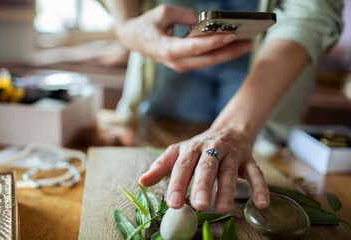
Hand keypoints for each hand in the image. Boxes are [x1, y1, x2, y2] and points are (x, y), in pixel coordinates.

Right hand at [116, 5, 252, 71]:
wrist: (133, 39)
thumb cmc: (147, 25)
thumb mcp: (163, 13)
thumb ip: (185, 15)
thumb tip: (204, 21)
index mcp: (167, 50)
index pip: (194, 48)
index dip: (213, 43)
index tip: (230, 36)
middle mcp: (175, 62)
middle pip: (207, 60)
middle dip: (229, 52)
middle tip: (249, 43)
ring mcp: (180, 66)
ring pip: (208, 63)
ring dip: (227, 55)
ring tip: (246, 45)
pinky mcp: (185, 64)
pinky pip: (205, 61)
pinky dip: (219, 54)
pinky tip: (232, 47)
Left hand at [139, 125, 269, 212]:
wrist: (229, 130)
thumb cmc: (199, 147)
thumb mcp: (178, 153)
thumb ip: (161, 167)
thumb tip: (141, 182)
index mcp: (191, 149)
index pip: (182, 166)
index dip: (177, 184)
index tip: (172, 204)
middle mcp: (211, 149)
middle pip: (206, 166)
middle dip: (202, 185)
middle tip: (198, 205)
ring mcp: (231, 153)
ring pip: (229, 170)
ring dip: (226, 189)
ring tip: (222, 208)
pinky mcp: (248, 159)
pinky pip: (256, 173)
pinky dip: (260, 187)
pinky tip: (261, 204)